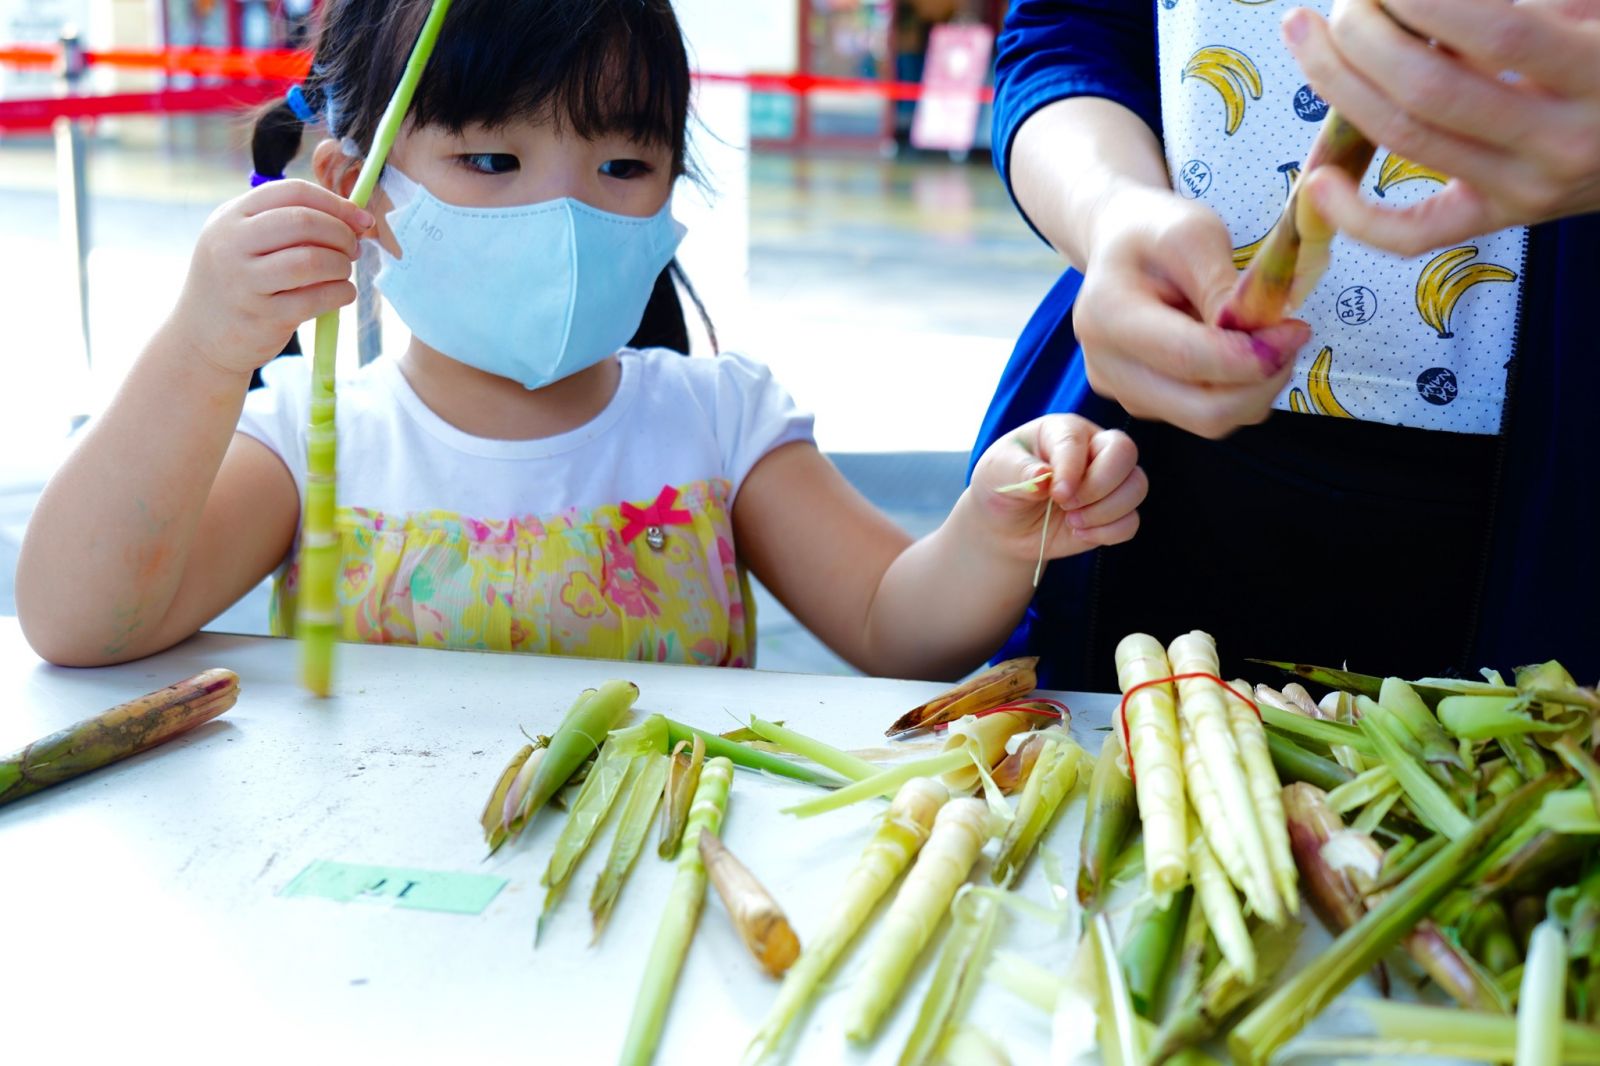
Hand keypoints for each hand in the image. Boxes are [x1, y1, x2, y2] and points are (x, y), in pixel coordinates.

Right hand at [167, 180, 371, 375]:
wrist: (200, 337)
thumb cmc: (237, 282)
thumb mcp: (244, 241)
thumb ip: (288, 223)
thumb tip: (354, 218)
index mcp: (230, 216)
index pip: (292, 192)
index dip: (335, 203)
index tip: (360, 219)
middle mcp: (232, 244)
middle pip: (304, 222)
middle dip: (341, 233)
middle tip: (353, 249)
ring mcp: (245, 282)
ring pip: (312, 260)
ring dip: (341, 265)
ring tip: (342, 271)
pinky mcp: (264, 317)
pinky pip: (317, 298)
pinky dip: (341, 292)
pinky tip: (342, 293)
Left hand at [969, 414, 1147, 562]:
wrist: (1004, 524)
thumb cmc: (1001, 485)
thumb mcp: (996, 471)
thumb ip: (1018, 470)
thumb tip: (1044, 479)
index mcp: (1063, 430)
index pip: (1081, 440)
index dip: (1072, 469)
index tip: (1055, 494)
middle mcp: (1093, 449)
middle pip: (1125, 452)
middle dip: (1098, 486)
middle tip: (1064, 504)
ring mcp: (1107, 481)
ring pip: (1136, 486)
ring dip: (1104, 511)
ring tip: (1070, 520)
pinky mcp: (1113, 512)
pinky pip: (1131, 520)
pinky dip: (1108, 532)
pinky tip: (1080, 533)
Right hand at [1075, 184, 1311, 438]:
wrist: (1118, 246)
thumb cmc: (1155, 231)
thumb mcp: (1193, 233)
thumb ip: (1222, 285)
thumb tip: (1257, 336)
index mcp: (1108, 315)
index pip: (1189, 359)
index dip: (1253, 357)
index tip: (1295, 330)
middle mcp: (1106, 366)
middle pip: (1203, 411)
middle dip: (1262, 383)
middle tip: (1290, 341)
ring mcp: (1122, 392)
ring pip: (1209, 421)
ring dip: (1254, 389)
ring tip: (1265, 340)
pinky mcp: (1141, 404)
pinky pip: (1203, 416)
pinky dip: (1237, 391)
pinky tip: (1237, 351)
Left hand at [1285, 0, 1599, 255]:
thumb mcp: (1594, 13)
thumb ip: (1525, 7)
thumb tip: (1423, 1)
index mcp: (1597, 72)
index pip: (1499, 33)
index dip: (1426, 1)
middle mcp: (1559, 139)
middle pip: (1431, 89)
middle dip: (1365, 37)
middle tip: (1345, 1)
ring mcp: (1524, 187)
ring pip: (1408, 141)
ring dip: (1340, 84)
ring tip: (1308, 36)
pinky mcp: (1498, 218)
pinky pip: (1414, 234)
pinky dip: (1355, 215)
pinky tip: (1317, 178)